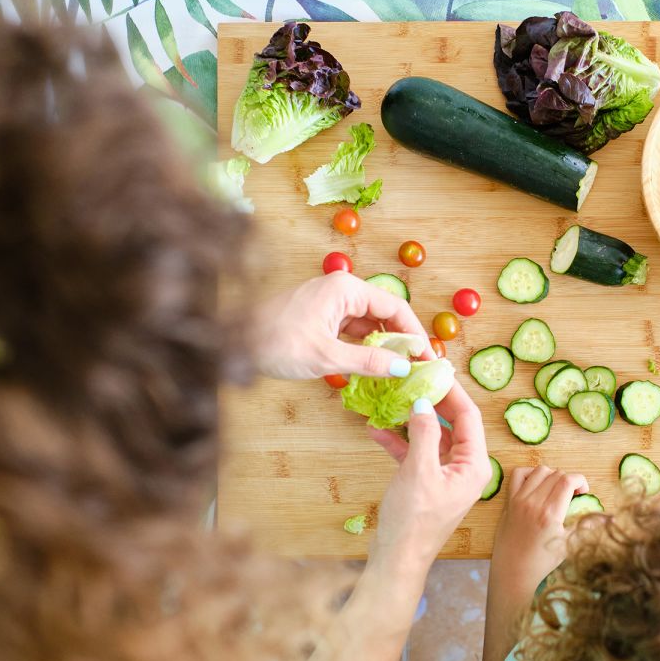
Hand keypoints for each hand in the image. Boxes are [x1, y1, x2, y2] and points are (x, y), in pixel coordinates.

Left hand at [252, 272, 432, 380]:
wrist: (231, 343)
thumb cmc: (275, 342)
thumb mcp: (327, 356)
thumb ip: (368, 361)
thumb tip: (404, 368)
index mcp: (346, 289)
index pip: (395, 307)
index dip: (415, 333)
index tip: (428, 358)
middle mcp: (341, 291)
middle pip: (384, 314)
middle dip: (401, 340)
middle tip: (417, 367)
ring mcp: (329, 304)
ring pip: (368, 324)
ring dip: (383, 346)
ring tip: (399, 371)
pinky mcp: (319, 319)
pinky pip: (352, 331)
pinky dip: (364, 348)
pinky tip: (373, 367)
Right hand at [368, 381, 490, 564]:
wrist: (397, 560)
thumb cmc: (413, 520)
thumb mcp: (418, 471)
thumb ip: (423, 433)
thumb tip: (422, 403)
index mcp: (474, 465)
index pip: (469, 416)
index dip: (452, 391)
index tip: (435, 369)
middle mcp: (465, 468)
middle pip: (452, 423)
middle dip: (431, 401)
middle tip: (413, 378)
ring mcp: (446, 476)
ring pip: (432, 437)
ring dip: (412, 420)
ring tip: (392, 399)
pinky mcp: (427, 483)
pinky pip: (417, 454)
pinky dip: (400, 442)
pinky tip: (377, 430)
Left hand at [491, 466, 588, 594]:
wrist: (513, 570)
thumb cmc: (542, 561)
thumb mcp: (568, 545)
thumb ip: (585, 526)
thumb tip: (608, 518)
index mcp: (550, 513)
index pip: (568, 480)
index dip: (580, 480)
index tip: (583, 491)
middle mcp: (534, 502)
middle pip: (556, 474)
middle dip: (569, 480)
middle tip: (572, 494)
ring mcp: (519, 500)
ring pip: (540, 471)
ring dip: (552, 475)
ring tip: (555, 489)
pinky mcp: (509, 501)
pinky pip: (518, 474)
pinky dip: (529, 473)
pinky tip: (537, 484)